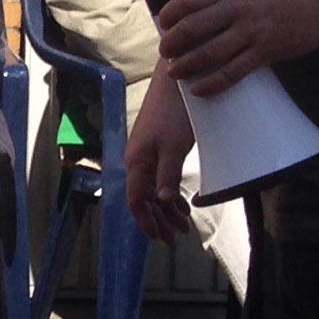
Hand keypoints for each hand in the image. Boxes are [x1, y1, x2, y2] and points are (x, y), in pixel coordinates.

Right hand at [123, 76, 197, 241]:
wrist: (177, 80)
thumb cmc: (175, 112)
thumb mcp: (173, 147)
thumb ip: (167, 175)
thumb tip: (164, 201)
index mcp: (136, 162)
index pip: (136, 200)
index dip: (146, 221)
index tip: (159, 239)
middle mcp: (138, 161)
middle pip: (144, 199)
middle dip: (158, 220)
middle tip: (175, 238)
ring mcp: (148, 154)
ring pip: (154, 190)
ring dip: (167, 209)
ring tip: (182, 226)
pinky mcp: (159, 147)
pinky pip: (161, 178)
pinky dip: (171, 194)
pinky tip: (182, 203)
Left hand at [153, 0, 318, 95]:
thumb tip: (196, 7)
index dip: (170, 14)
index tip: (163, 24)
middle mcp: (238, 7)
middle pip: (191, 28)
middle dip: (171, 44)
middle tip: (165, 52)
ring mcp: (252, 30)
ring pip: (207, 53)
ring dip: (185, 66)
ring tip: (175, 71)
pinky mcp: (266, 52)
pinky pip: (232, 72)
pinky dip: (211, 83)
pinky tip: (199, 89)